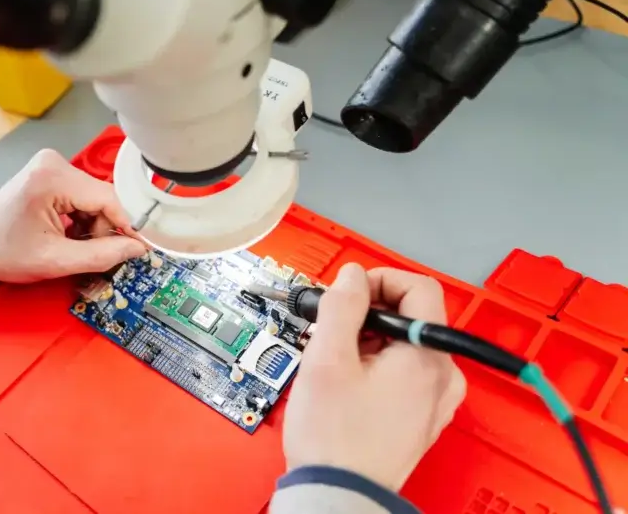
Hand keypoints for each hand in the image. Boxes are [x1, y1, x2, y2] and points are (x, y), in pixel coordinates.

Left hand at [0, 149, 147, 282]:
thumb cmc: (2, 251)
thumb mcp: (55, 260)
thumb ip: (101, 255)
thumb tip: (137, 248)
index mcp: (52, 177)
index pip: (107, 198)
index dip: (126, 225)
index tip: (139, 249)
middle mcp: (53, 162)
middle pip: (102, 197)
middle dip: (104, 228)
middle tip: (94, 254)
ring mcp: (51, 165)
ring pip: (94, 197)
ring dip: (93, 225)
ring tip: (73, 245)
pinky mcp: (49, 172)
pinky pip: (82, 195)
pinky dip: (82, 218)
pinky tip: (68, 234)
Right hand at [283, 264, 466, 491]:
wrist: (340, 493)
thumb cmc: (335, 439)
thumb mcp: (326, 359)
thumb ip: (341, 306)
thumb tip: (352, 277)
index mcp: (427, 358)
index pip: (419, 288)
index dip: (380, 280)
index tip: (349, 292)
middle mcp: (443, 378)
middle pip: (412, 317)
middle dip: (368, 313)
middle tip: (332, 327)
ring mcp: (436, 400)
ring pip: (406, 345)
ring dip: (370, 339)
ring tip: (336, 359)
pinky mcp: (422, 416)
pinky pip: (405, 373)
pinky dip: (378, 365)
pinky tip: (348, 381)